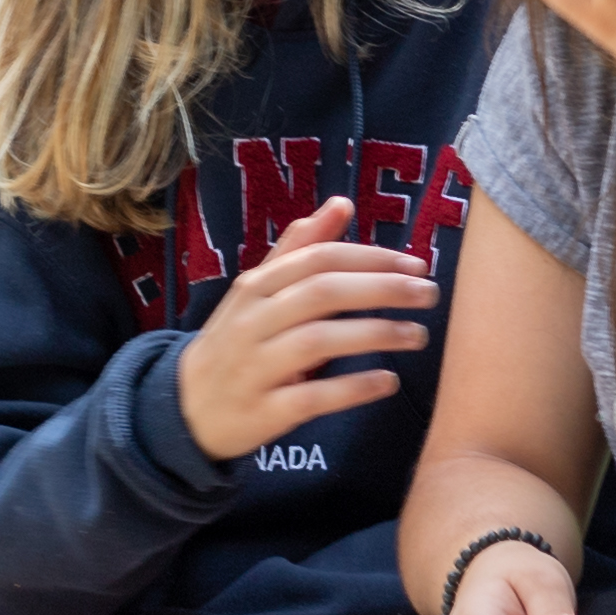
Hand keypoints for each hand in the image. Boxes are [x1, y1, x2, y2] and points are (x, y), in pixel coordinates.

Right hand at [177, 197, 441, 467]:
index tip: (416, 264)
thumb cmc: (237, 341)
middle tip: (428, 294)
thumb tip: (341, 203)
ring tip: (418, 335)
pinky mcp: (264, 411)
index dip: (371, 258)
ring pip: (318, 342)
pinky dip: (353, 388)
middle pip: (322, 293)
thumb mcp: (258, 292)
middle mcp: (253, 322)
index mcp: (256, 287)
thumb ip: (300, 249)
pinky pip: (313, 396)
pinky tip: (388, 381)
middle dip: (382, 289)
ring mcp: (256, 367)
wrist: (188, 409)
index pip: (318, 260)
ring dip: (375, 335)